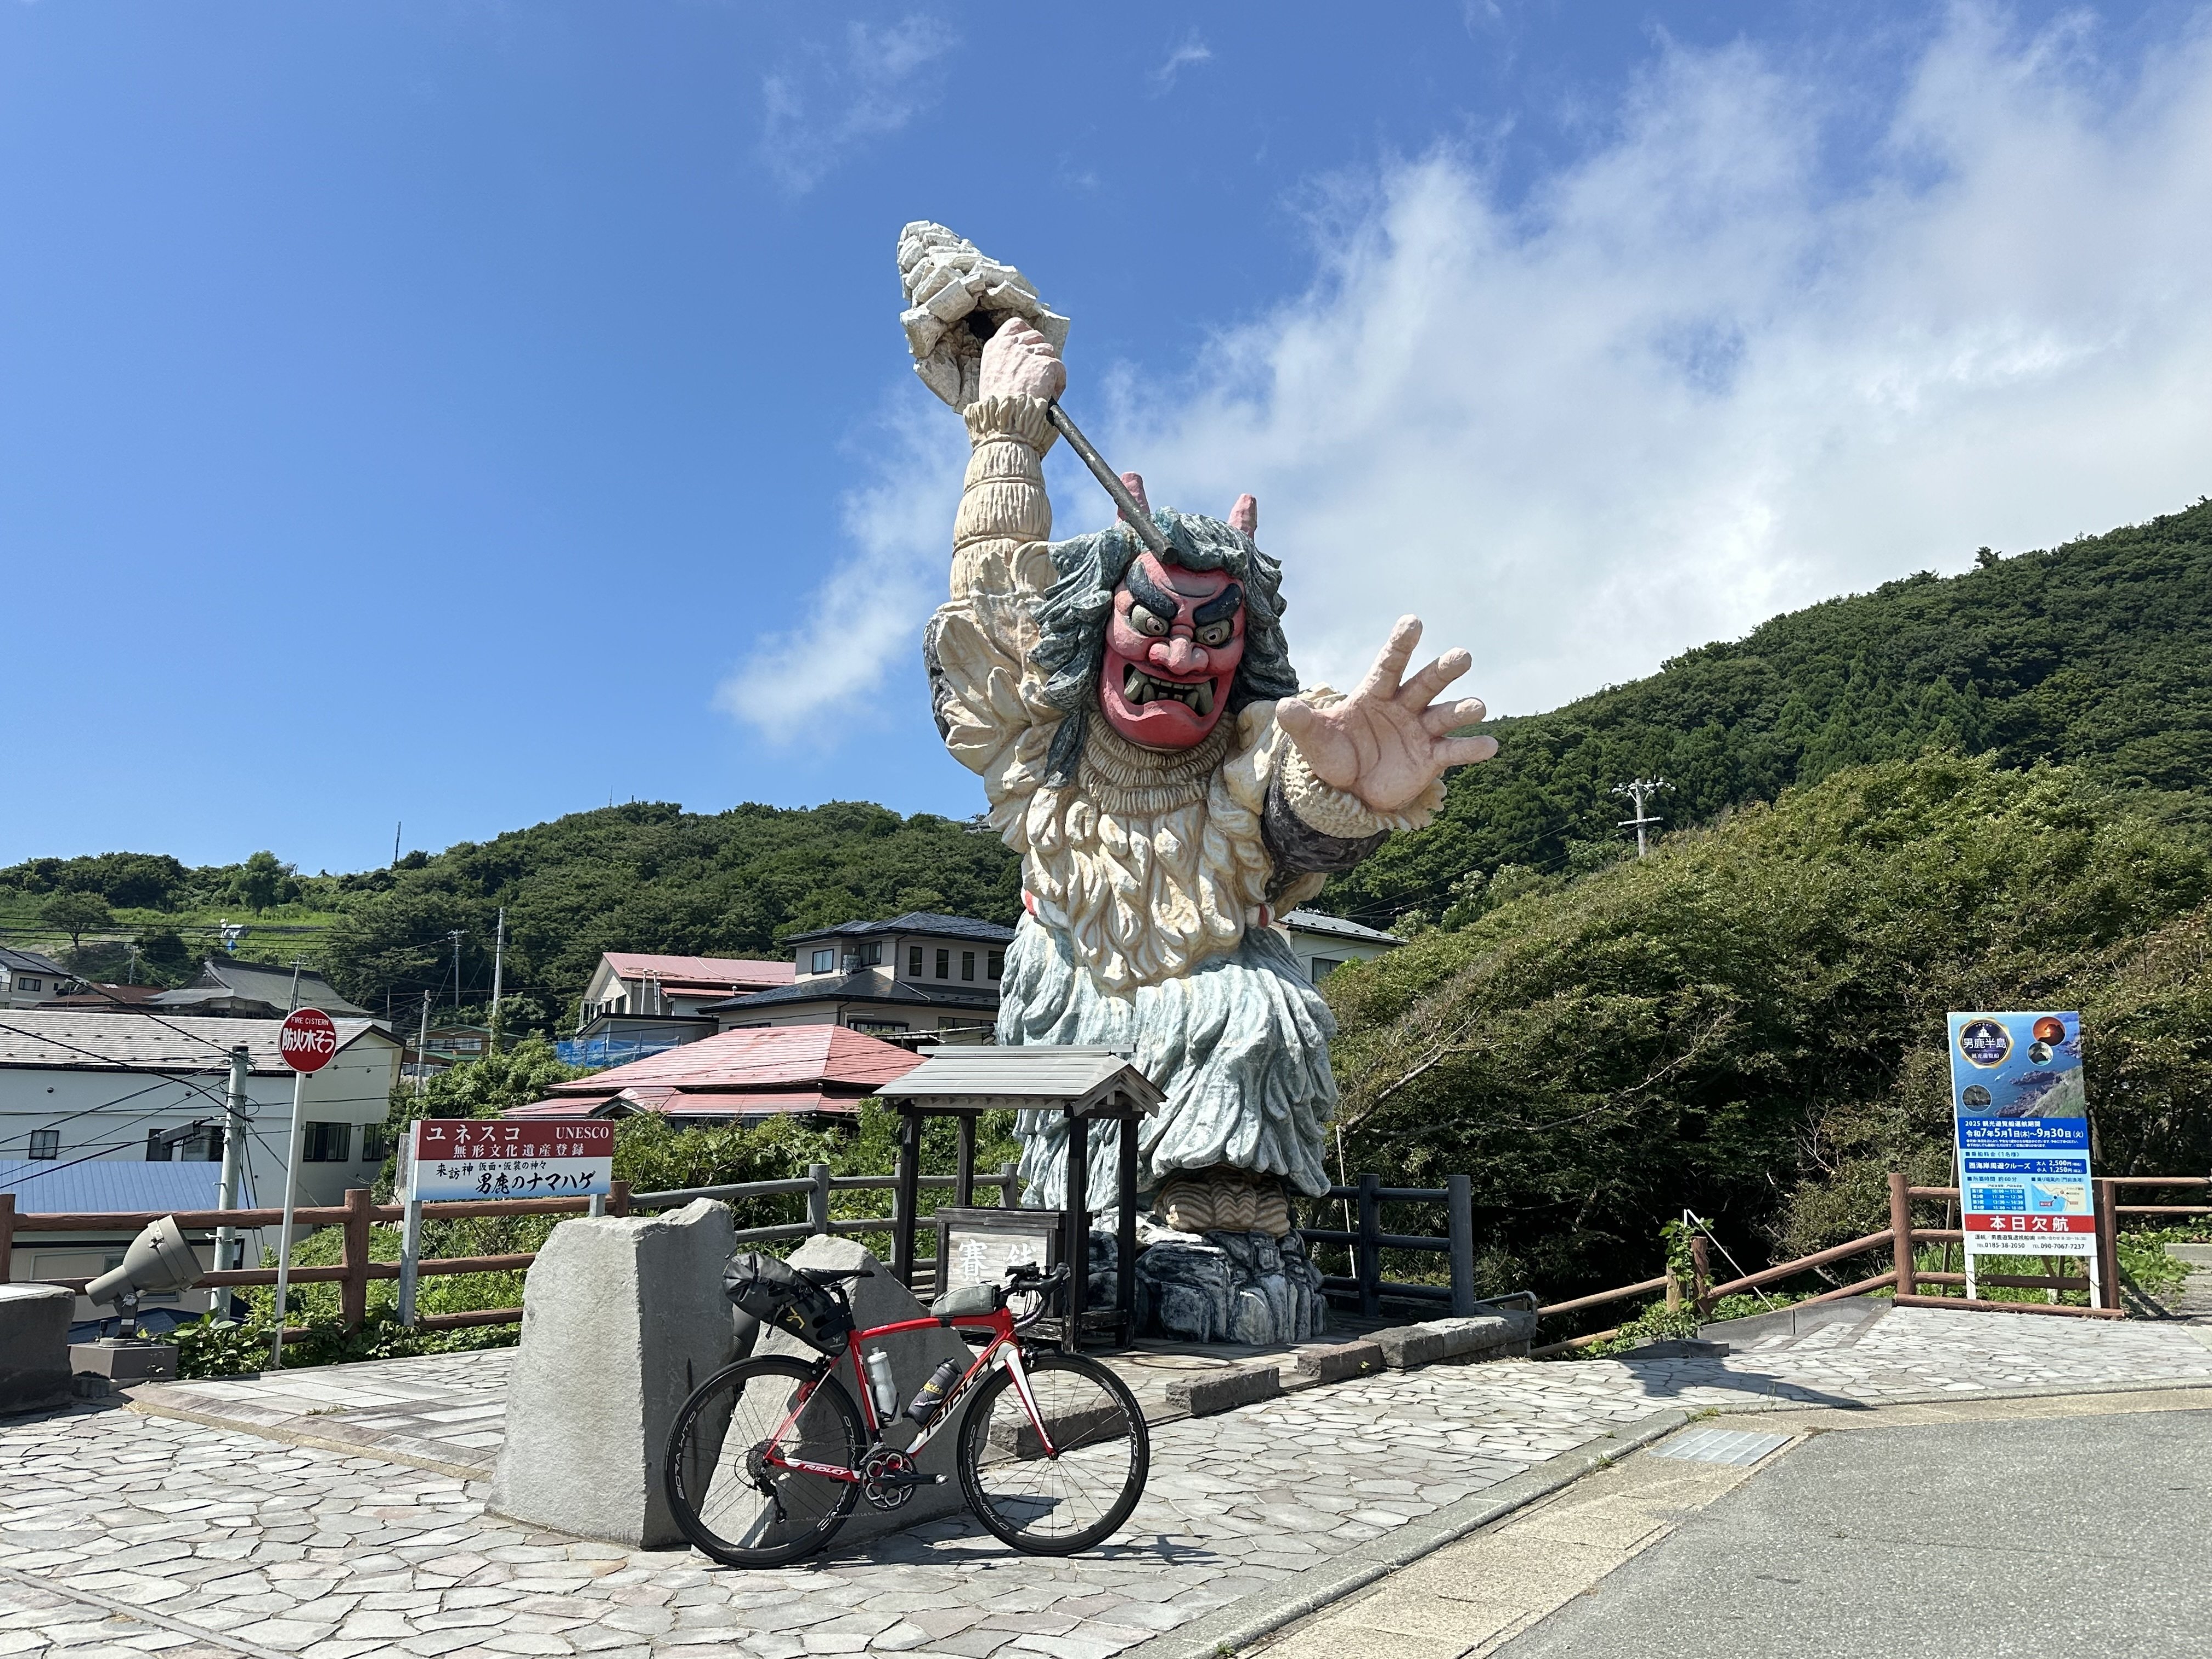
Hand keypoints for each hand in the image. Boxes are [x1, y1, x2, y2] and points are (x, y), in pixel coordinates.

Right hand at [979, 315, 1065, 403]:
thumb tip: (1025, 358)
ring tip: (1042, 387)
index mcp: (996, 347)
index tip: (1032, 342)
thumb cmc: (997, 406)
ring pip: (1048, 351)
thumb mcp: (991, 377)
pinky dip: (1058, 382)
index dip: (1027, 332)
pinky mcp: (1046, 364)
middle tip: (1039, 371)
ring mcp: (1029, 353)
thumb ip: (1005, 362)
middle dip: (1040, 351)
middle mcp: (1012, 345)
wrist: (1006, 420)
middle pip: (1036, 336)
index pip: (1015, 325)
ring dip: (1048, 368)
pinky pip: (1059, 368)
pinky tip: (1050, 394)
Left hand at [1275, 617, 1497, 814]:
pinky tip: (1491, 746)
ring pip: (1445, 715)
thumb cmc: (1333, 754)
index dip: (1400, 645)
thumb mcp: (1313, 740)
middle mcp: (1403, 706)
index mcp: (1374, 694)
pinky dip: (1472, 749)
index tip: (1414, 621)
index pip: (1388, 665)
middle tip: (1462, 656)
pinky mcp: (1431, 758)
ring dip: (1462, 710)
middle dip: (1443, 671)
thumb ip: (1301, 722)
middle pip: (1425, 684)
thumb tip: (1284, 706)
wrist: (1348, 790)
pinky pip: (1454, 751)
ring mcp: (1420, 731)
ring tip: (1477, 706)